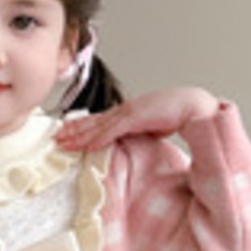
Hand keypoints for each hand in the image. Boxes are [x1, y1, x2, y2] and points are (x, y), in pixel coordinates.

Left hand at [56, 87, 220, 151]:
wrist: (194, 105)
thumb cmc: (180, 113)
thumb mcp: (155, 126)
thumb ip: (144, 132)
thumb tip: (139, 141)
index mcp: (130, 113)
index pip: (102, 121)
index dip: (84, 127)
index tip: (69, 133)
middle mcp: (126, 110)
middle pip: (94, 121)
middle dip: (74, 130)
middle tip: (56, 138)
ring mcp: (130, 113)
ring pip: (99, 126)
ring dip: (80, 135)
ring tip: (63, 142)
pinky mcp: (137, 118)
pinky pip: (114, 130)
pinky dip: (99, 137)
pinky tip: (87, 145)